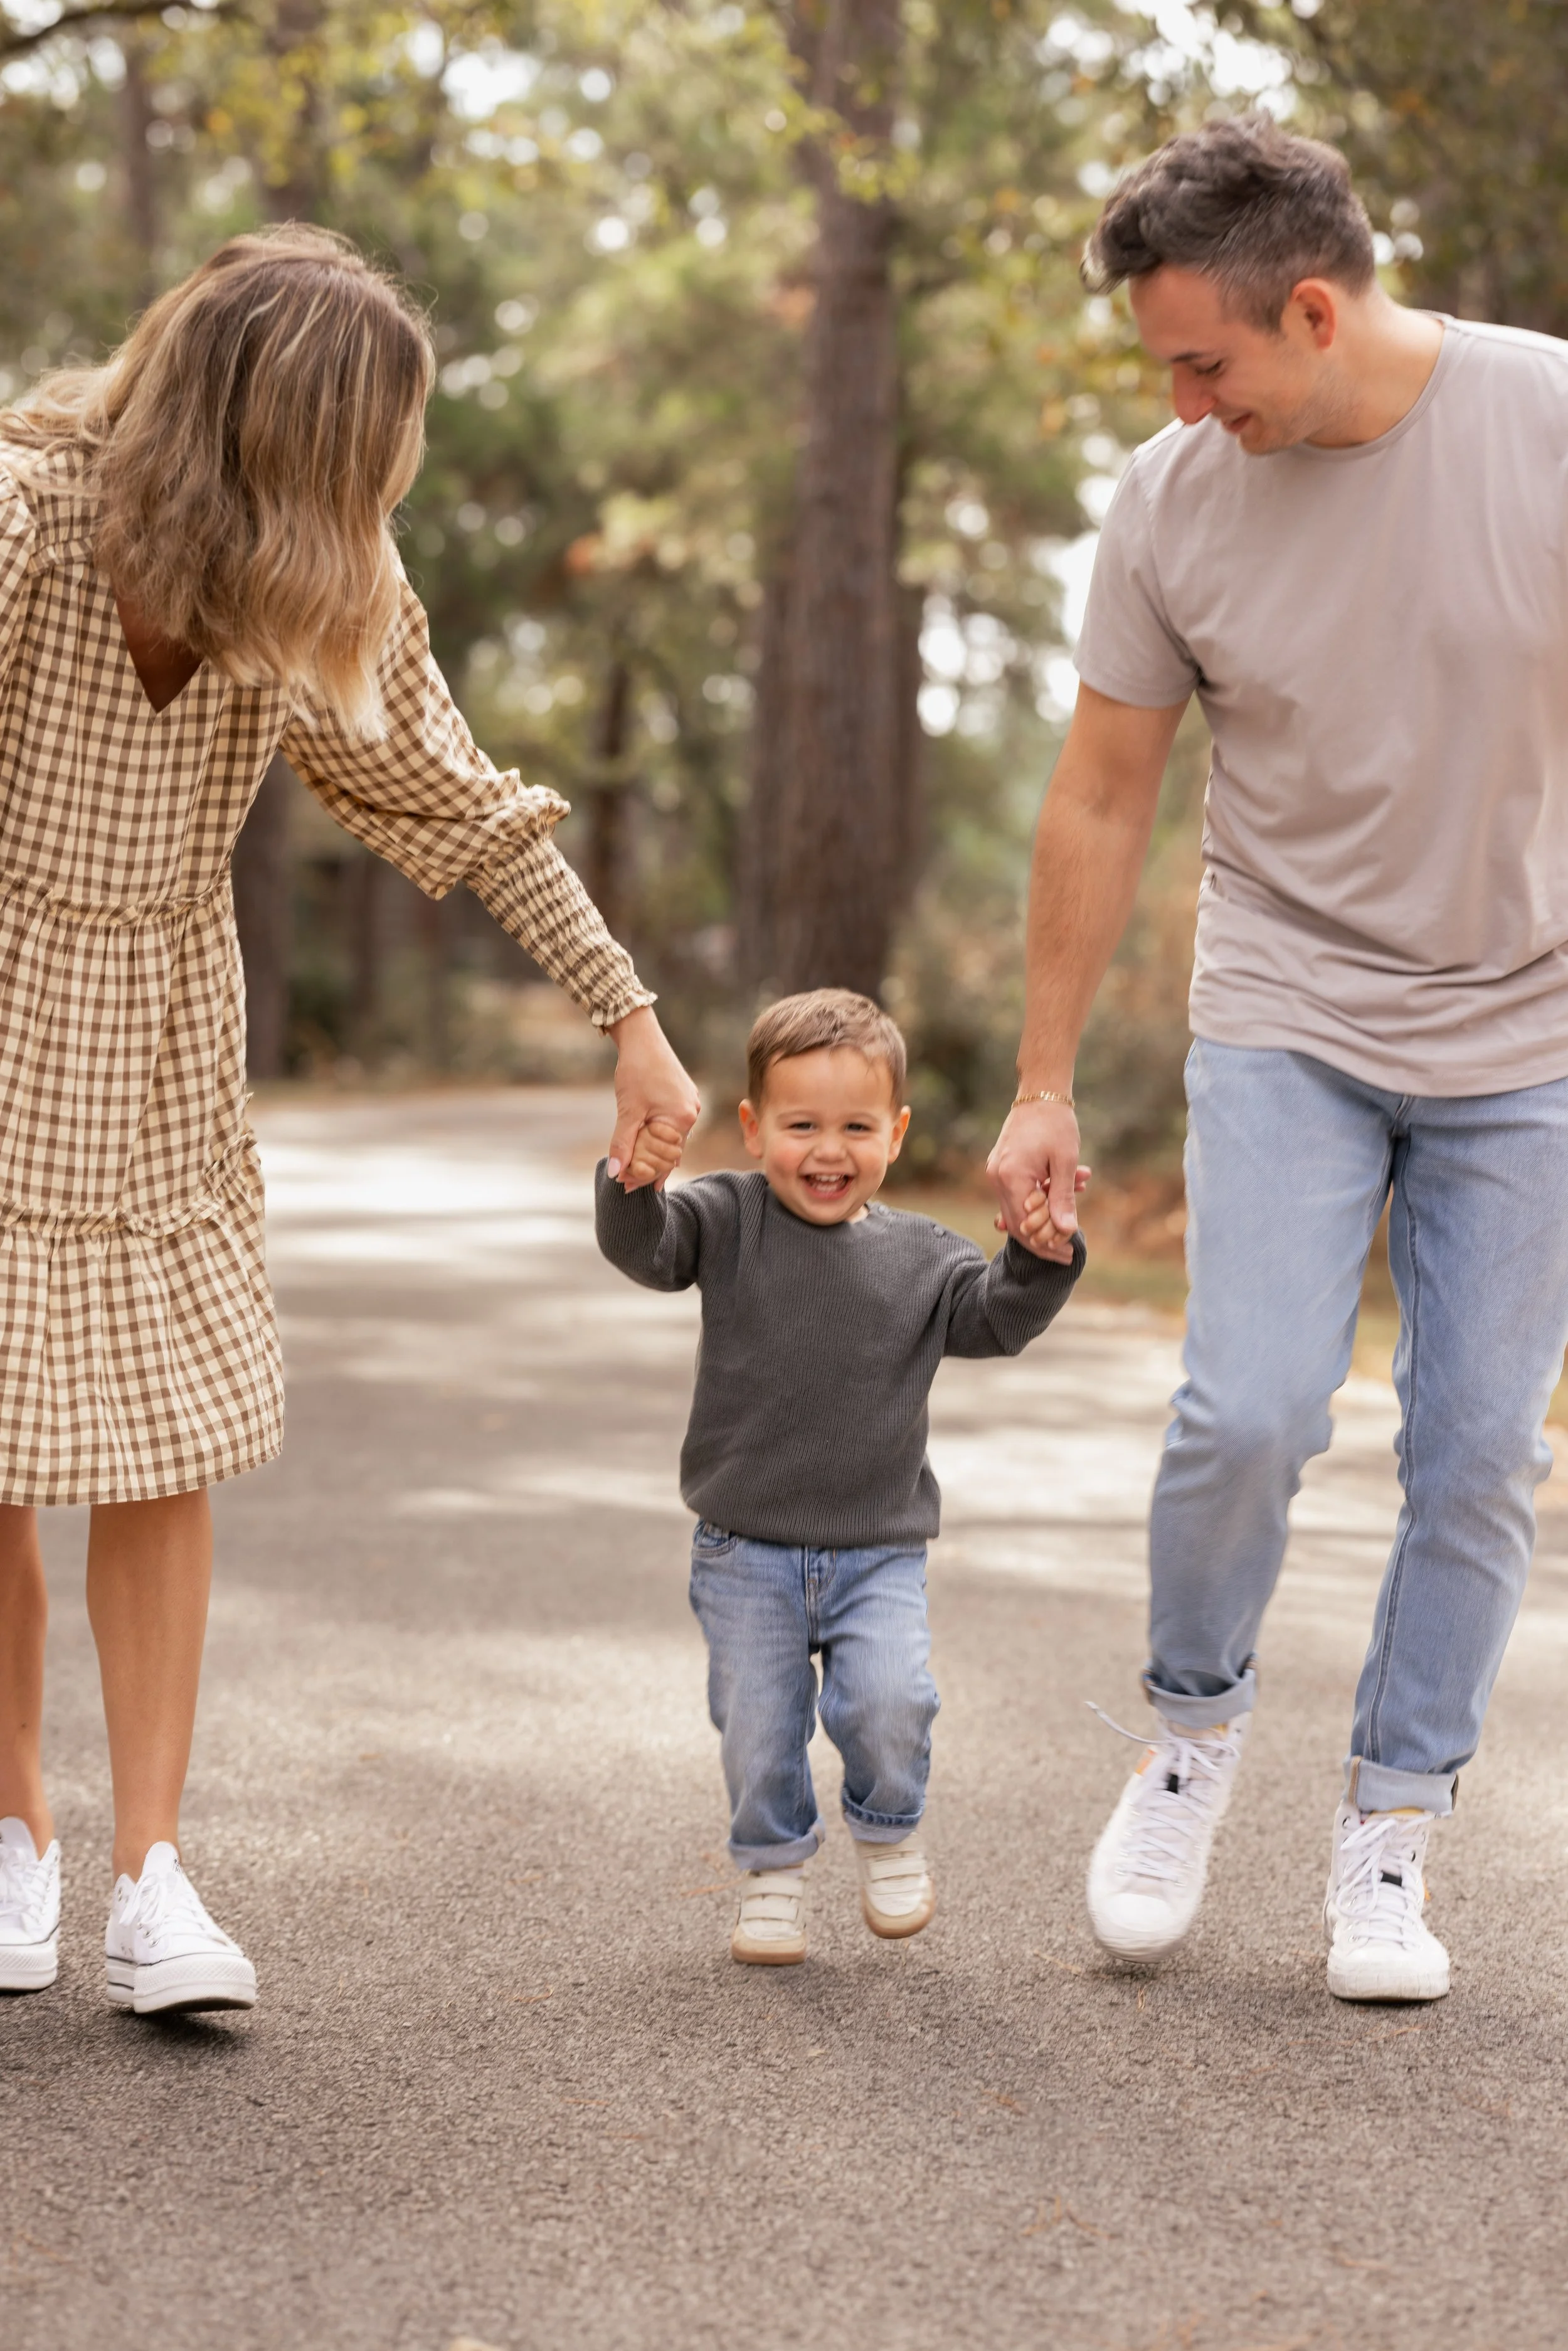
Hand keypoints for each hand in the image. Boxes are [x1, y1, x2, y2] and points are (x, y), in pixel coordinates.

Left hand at [607, 1007, 700, 1190]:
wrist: (642, 1037)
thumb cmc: (636, 1070)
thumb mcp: (628, 1110)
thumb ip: (623, 1143)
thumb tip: (616, 1173)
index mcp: (682, 1118)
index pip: (665, 1159)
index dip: (644, 1175)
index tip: (625, 1186)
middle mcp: (691, 1113)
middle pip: (670, 1152)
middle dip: (648, 1167)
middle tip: (626, 1183)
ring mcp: (689, 1104)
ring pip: (671, 1139)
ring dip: (653, 1153)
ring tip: (634, 1170)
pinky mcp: (683, 1097)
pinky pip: (672, 1126)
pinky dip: (658, 1137)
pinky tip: (649, 1147)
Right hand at [986, 1099, 1085, 1261]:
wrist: (1040, 1091)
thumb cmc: (1055, 1123)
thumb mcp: (1065, 1162)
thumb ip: (1063, 1198)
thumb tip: (1065, 1231)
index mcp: (1010, 1178)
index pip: (1025, 1227)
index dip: (1047, 1245)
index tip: (1070, 1254)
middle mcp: (997, 1178)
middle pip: (1018, 1223)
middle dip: (1047, 1237)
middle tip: (1070, 1250)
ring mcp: (997, 1172)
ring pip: (1020, 1209)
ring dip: (1048, 1213)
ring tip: (1077, 1209)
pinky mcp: (1002, 1167)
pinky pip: (1020, 1192)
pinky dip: (1041, 1197)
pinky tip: (1069, 1188)